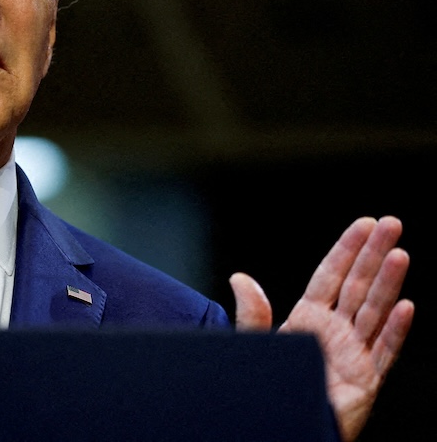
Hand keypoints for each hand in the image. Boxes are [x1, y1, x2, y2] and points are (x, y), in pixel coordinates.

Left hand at [230, 216, 414, 441]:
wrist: (280, 424)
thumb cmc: (269, 385)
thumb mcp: (257, 346)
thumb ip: (252, 314)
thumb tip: (240, 278)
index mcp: (309, 318)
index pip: (331, 275)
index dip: (347, 249)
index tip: (364, 224)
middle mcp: (335, 331)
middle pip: (358, 285)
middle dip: (374, 253)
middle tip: (391, 223)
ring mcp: (354, 353)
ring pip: (375, 311)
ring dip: (388, 283)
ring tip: (400, 254)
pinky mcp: (366, 380)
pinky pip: (383, 352)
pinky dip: (395, 330)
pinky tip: (406, 307)